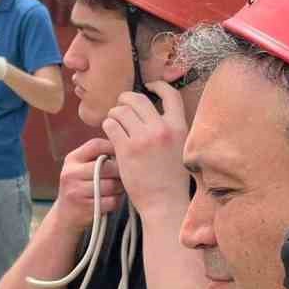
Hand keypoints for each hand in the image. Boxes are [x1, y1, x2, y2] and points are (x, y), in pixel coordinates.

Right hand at [54, 138, 123, 232]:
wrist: (65, 215)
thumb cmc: (81, 186)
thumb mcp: (80, 168)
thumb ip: (97, 156)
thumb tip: (127, 145)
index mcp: (71, 159)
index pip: (96, 145)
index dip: (113, 147)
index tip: (123, 154)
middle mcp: (71, 173)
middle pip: (107, 167)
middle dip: (120, 172)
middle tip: (124, 176)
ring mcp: (76, 191)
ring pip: (111, 185)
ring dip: (119, 189)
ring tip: (117, 189)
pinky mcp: (84, 208)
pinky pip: (111, 201)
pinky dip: (115, 202)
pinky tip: (111, 200)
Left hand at [102, 83, 189, 216]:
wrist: (165, 203)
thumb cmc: (171, 179)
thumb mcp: (180, 148)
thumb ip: (170, 130)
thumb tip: (154, 113)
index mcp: (179, 127)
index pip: (170, 94)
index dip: (158, 85)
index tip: (149, 85)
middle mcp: (162, 129)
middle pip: (138, 99)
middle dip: (126, 100)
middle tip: (121, 107)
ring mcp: (143, 138)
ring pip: (120, 110)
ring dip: (114, 114)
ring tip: (114, 123)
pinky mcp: (126, 149)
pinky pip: (110, 125)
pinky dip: (107, 126)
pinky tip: (110, 135)